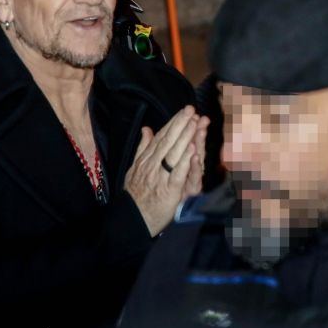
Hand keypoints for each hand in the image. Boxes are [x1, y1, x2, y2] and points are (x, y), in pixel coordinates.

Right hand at [124, 106, 205, 235]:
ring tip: (194, 123)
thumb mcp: (135, 167)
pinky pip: (177, 173)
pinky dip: (185, 161)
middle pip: (168, 141)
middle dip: (180, 124)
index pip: (161, 136)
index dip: (173, 123)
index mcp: (146, 158)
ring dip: (184, 137)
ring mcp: (160, 176)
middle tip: (191, 110)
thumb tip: (146, 129)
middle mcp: (152, 164)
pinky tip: (192, 150)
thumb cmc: (135, 193)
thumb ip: (142, 147)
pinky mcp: (169, 189)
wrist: (132, 217)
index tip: (184, 111)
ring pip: (173, 153)